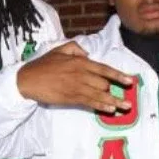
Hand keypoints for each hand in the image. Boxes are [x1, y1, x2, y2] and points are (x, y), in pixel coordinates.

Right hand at [16, 42, 132, 112]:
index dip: (118, 75)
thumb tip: (87, 54)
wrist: (28, 79)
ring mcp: (76, 87)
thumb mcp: (59, 49)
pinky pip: (90, 103)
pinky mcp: (71, 99)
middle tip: (127, 98)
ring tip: (126, 107)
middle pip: (104, 83)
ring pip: (100, 95)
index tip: (130, 81)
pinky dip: (101, 106)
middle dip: (115, 90)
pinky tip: (110, 110)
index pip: (104, 69)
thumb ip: (76, 48)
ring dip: (114, 102)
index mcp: (80, 62)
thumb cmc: (43, 64)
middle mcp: (81, 74)